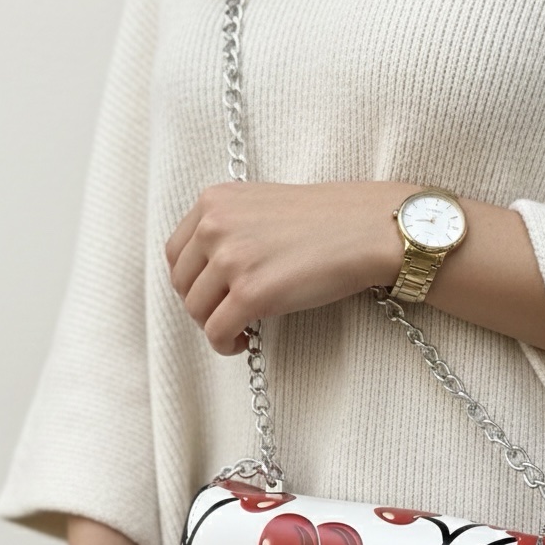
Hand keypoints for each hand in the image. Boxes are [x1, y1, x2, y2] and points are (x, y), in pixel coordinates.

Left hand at [165, 180, 414, 354]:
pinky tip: (244, 342)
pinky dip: (225, 344)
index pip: (176, 252)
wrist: (368, 228)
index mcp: (214, 200)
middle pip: (182, 283)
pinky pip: (217, 331)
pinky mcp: (252, 293)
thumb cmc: (326, 221)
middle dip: (201, 306)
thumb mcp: (262, 207)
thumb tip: (207, 272)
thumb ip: (229, 228)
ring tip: (239, 330)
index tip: (211, 294)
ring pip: (196, 311)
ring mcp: (231, 259)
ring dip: (214, 327)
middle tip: (227, 316)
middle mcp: (215, 226)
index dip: (191, 280)